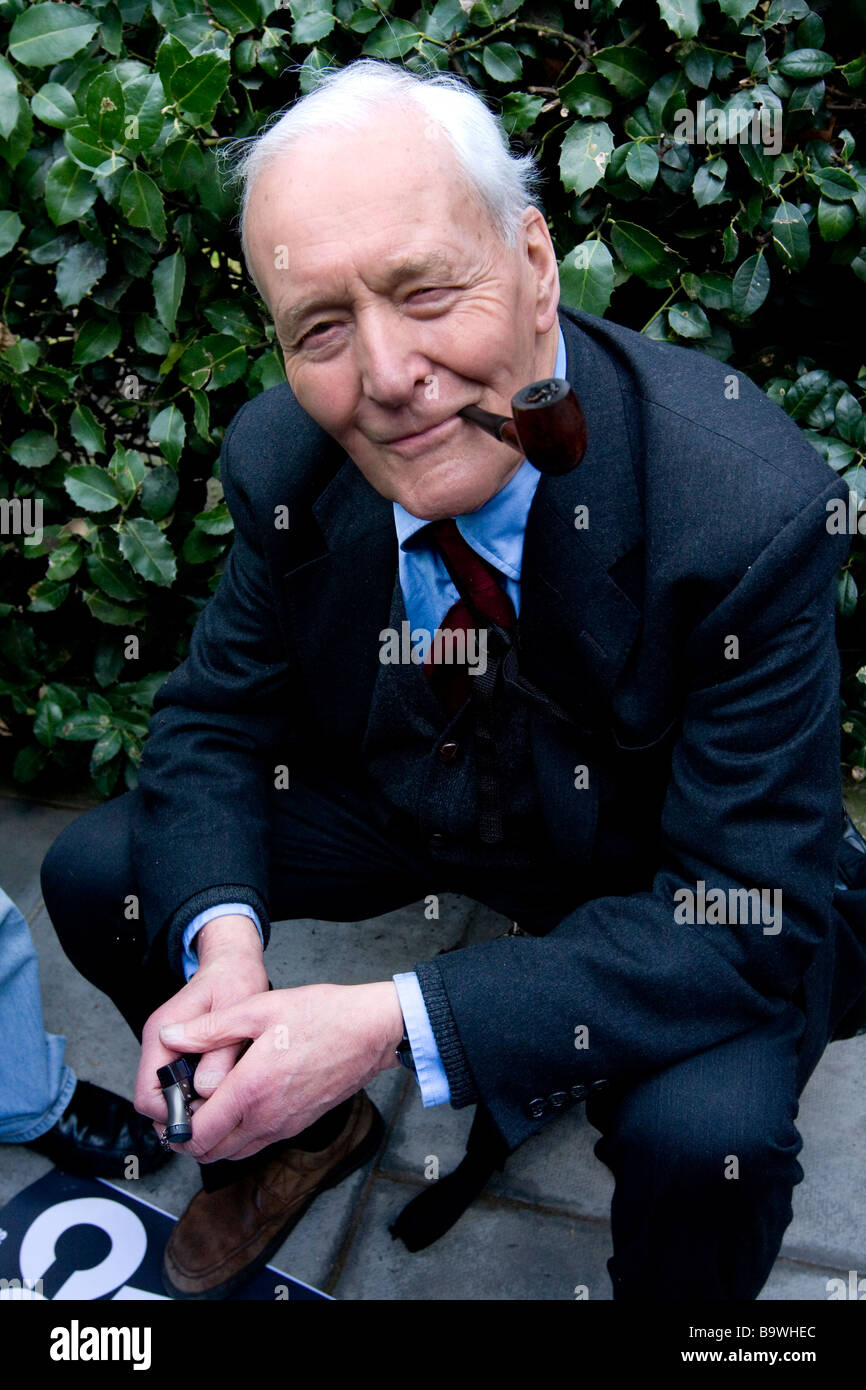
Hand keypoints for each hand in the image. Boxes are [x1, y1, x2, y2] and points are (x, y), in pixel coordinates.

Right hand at [134, 915, 268, 1128]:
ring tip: (222, 1103)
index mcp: (164, 1034)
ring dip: (190, 1103)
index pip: (147, 1094)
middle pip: (155, 1099)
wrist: (233, 961)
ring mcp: (167, 1046)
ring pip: (168, 1093)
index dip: (171, 1114)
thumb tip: (206, 1091)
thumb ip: (221, 1053)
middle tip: (216, 1116)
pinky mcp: (179, 1049)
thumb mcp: (235, 1012)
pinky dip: (196, 1092)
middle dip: (181, 1113)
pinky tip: (222, 1088)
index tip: (202, 1119)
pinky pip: (180, 1082)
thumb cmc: (235, 979)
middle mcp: (159, 1042)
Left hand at [153, 981, 403, 1162]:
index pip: (198, 1134)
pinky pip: (256, 1143)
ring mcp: (284, 1126)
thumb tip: (170, 1038)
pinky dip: (237, 1135)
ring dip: (213, 1138)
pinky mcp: (298, 1125)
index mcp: (251, 1091)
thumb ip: (210, 1029)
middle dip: (188, 1137)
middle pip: (211, 1152)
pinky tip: (237, 1103)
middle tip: (180, 1107)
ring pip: (234, 1152)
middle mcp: (266, 1118)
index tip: (168, 1105)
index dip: (174, 1127)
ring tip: (205, 1105)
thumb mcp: (259, 1009)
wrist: (371, 1031)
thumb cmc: (321, 1015)